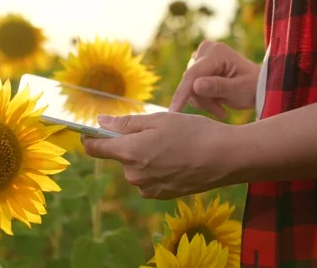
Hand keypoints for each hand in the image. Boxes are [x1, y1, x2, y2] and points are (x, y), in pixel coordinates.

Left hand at [81, 113, 236, 198]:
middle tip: (155, 133)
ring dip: (144, 157)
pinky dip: (155, 169)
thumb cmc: (194, 132)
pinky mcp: (160, 196)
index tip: (90, 131)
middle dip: (129, 144)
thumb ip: (125, 123)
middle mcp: (133, 175)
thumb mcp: (158, 119)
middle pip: (119, 156)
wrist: (226, 158)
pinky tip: (175, 161)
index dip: (89, 138)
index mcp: (129, 152)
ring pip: (135, 168)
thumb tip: (100, 123)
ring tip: (171, 147)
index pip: (94, 148)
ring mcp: (147, 188)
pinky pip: (148, 179)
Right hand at [169, 40, 260, 118]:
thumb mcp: (238, 90)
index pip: (193, 74)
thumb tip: (196, 85)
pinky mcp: (198, 67)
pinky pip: (190, 88)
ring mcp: (200, 58)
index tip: (173, 112)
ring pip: (189, 87)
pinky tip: (217, 104)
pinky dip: (203, 99)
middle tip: (220, 112)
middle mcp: (205, 51)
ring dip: (204, 101)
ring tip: (221, 109)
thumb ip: (217, 87)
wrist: (258, 86)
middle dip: (203, 100)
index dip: (182, 94)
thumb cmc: (252, 88)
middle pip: (189, 82)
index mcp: (217, 52)